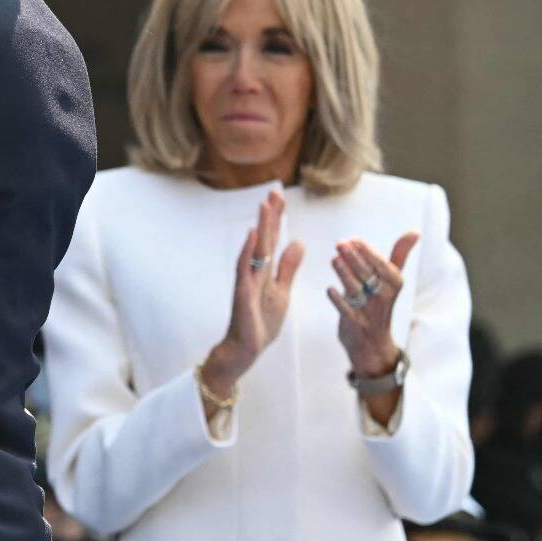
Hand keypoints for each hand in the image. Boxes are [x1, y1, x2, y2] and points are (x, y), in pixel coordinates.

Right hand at [200, 191, 304, 401]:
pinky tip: (252, 235)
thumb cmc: (261, 322)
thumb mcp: (282, 291)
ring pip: (255, 249)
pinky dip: (247, 251)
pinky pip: (244, 269)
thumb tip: (298, 243)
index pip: (274, 239)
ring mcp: (247, 281)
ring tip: (265, 207)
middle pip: (264, 238)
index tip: (281, 196)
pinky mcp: (243, 294)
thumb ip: (288, 268)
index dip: (278, 218)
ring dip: (261, 227)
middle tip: (274, 191)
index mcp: (266, 271)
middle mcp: (255, 271)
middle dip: (270, 216)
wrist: (246, 348)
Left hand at [327, 233, 418, 375]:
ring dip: (344, 274)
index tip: (353, 239)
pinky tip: (330, 289)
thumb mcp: (393, 280)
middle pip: (367, 275)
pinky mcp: (354, 323)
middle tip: (340, 243)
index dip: (367, 252)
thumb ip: (400, 255)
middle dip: (354, 258)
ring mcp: (368, 311)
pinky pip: (346, 310)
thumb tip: (414, 232)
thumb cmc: (381, 303)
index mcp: (394, 284)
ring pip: (356, 290)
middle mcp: (383, 297)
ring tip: (334, 259)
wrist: (373, 342)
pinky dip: (338, 300)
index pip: (381, 265)